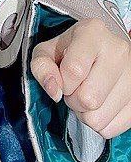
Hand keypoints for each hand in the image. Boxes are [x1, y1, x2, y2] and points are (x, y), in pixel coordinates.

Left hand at [30, 17, 130, 139]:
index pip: (74, 70)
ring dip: (86, 114)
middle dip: (74, 100)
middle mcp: (118, 50)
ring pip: (99, 118)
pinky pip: (112, 128)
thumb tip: (54, 91)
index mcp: (93, 33)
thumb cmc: (71, 51)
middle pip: (88, 99)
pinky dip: (101, 123)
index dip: (62, 83)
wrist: (102, 50)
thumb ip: (42, 67)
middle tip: (76, 88)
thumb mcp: (47, 51)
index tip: (63, 79)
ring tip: (88, 94)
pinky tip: (101, 104)